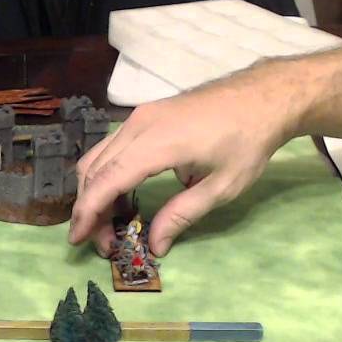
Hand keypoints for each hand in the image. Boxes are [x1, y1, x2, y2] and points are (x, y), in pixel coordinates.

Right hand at [69, 61, 304, 257]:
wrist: (263, 96)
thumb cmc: (247, 141)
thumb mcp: (221, 187)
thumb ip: (182, 215)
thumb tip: (154, 246)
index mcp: (158, 143)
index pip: (107, 180)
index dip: (89, 212)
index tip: (78, 239)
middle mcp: (138, 126)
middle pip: (94, 170)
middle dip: (91, 209)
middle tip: (104, 242)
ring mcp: (138, 117)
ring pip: (97, 157)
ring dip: (95, 191)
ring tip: (111, 223)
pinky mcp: (143, 115)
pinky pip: (111, 147)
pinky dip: (106, 174)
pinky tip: (123, 196)